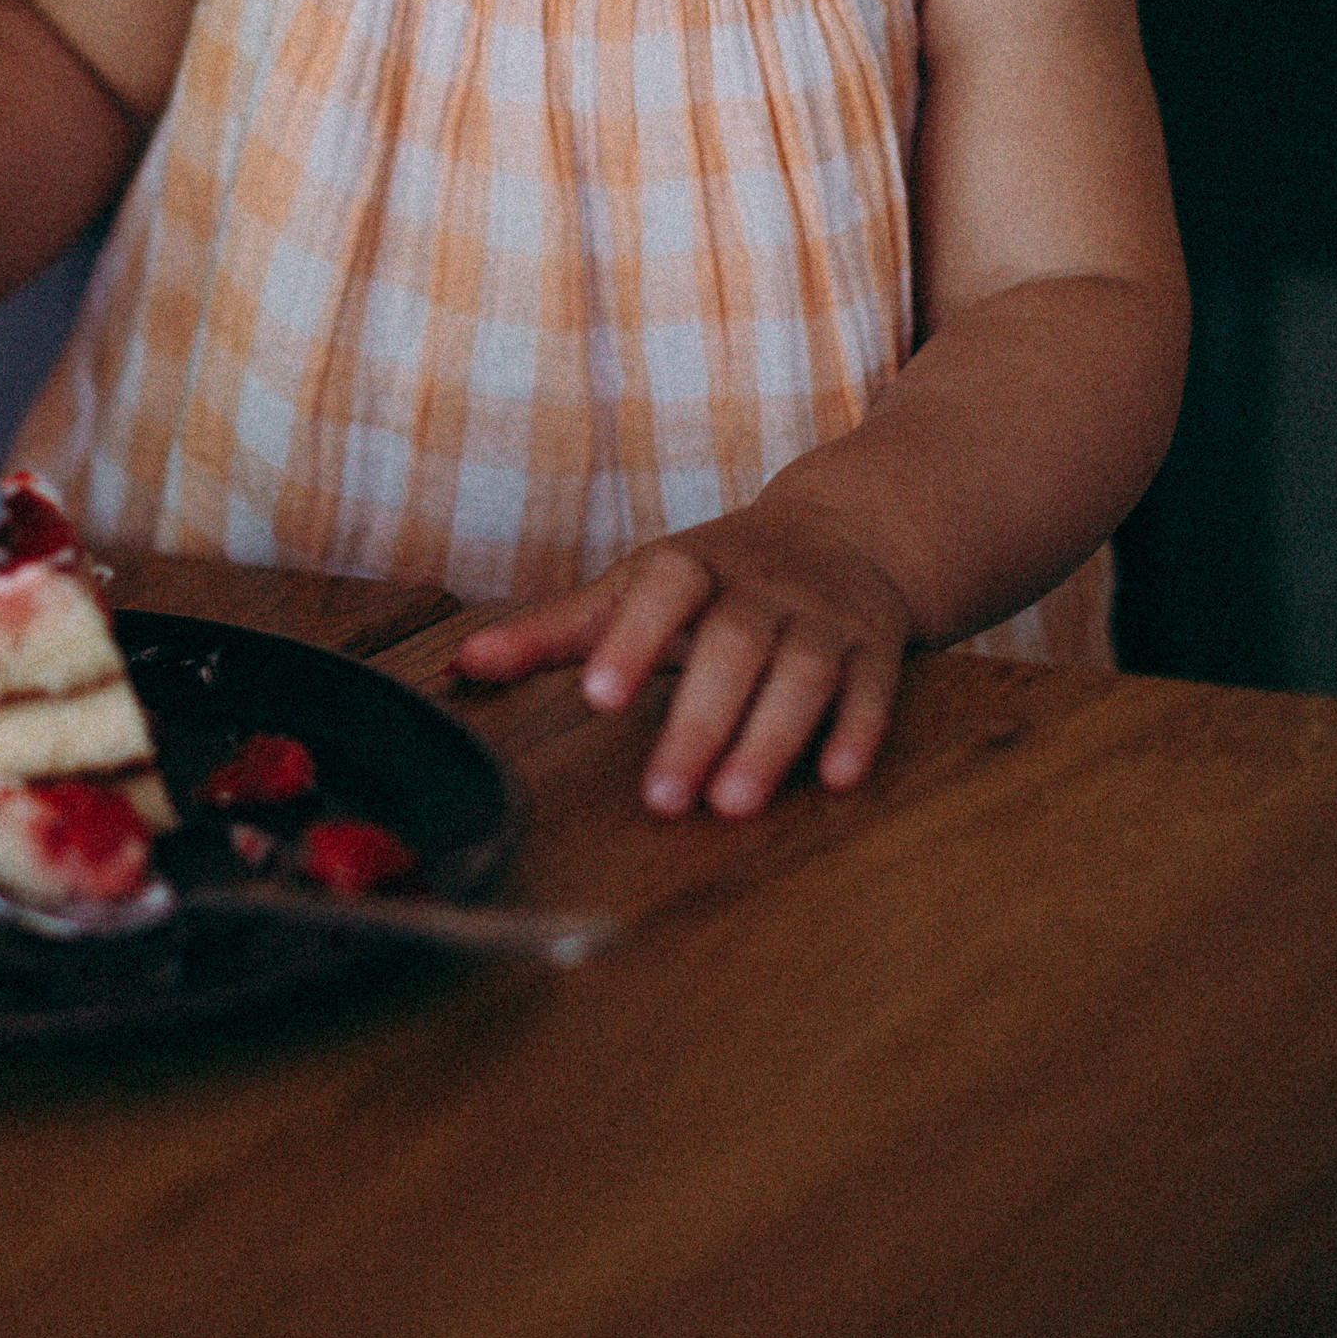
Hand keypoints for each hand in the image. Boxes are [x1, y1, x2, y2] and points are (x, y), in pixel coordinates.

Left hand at [452, 498, 915, 819]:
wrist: (846, 533)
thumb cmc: (717, 577)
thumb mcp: (637, 586)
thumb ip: (556, 631)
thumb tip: (461, 665)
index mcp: (691, 566)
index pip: (662, 588)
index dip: (632, 638)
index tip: (598, 697)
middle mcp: (760, 588)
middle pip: (732, 646)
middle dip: (698, 722)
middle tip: (663, 798)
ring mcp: (822, 617)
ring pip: (801, 672)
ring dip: (770, 738)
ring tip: (733, 804)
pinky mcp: (874, 651)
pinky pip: (872, 689)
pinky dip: (857, 732)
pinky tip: (835, 779)